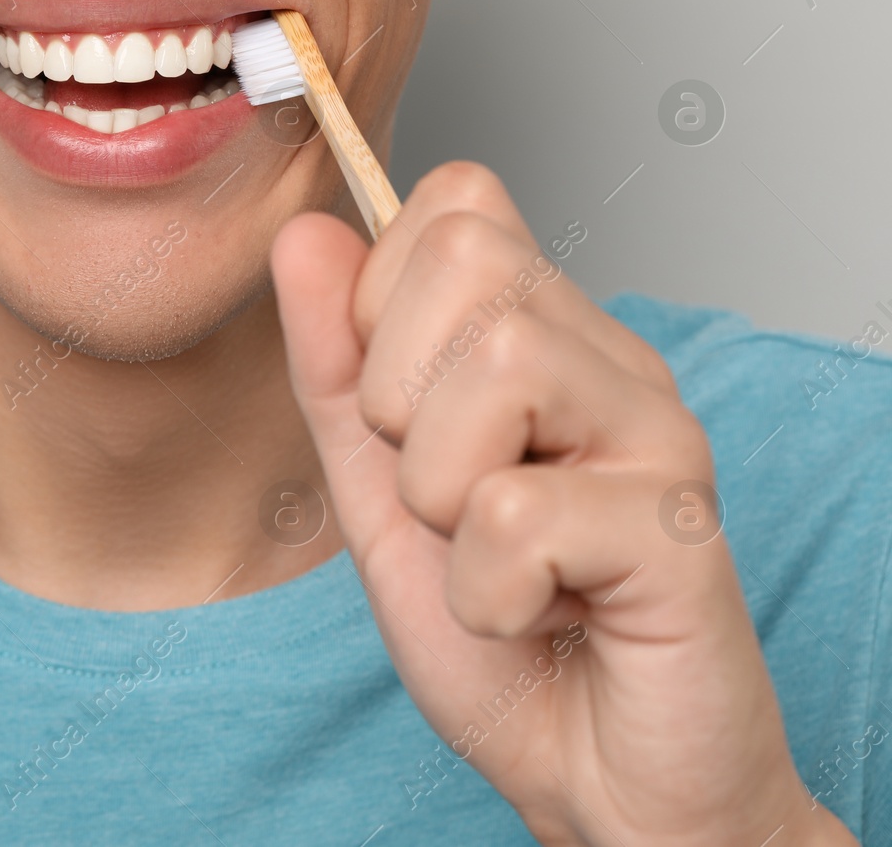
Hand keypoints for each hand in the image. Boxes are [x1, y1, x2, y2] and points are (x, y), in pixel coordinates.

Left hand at [270, 162, 854, 845]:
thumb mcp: (377, 489)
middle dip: (401, 401)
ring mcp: (656, 434)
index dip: (384, 301)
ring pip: (494, 369)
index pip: (455, 202)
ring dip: (442, 498)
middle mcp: (610, 362)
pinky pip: (515, 513)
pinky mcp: (677, 527)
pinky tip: (542, 614)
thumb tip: (302, 234)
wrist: (596, 775)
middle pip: (465, 258)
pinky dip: (488, 592)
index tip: (405, 417)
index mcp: (542, 338)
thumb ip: (335, 366)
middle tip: (449, 498)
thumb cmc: (501, 632)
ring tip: (494, 556)